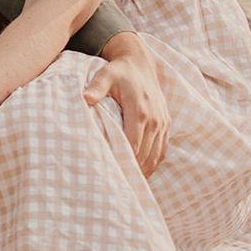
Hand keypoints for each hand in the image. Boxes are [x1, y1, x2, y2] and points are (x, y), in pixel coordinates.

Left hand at [85, 39, 168, 176]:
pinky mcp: (166, 123)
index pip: (133, 144)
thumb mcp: (105, 75)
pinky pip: (162, 149)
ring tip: (131, 185)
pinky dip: (154, 162)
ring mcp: (162, 122)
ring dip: (145, 170)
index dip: (124, 161)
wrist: (140, 63)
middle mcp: (154, 118)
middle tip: (119, 187)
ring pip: (155, 155)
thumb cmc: (118, 72)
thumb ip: (96, 87)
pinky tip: (143, 173)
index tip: (113, 176)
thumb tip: (84, 98)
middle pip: (145, 153)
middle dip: (133, 170)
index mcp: (139, 110)